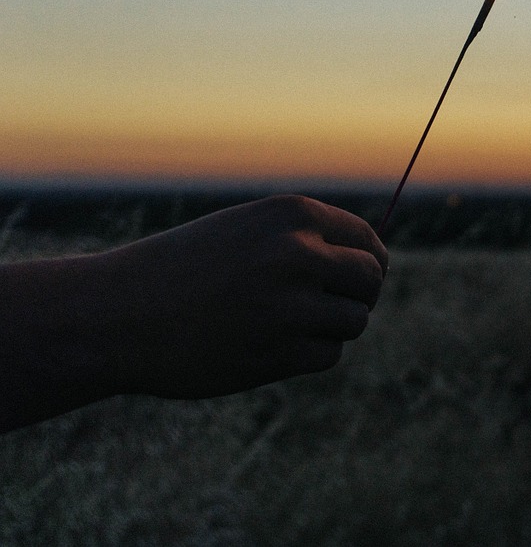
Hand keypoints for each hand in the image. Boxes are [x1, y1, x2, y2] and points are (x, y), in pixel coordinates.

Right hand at [100, 195, 387, 398]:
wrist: (117, 315)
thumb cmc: (182, 270)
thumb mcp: (245, 232)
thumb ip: (304, 239)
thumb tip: (373, 262)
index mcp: (291, 216)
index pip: (367, 239)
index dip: (370, 261)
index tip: (361, 277)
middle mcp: (298, 254)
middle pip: (371, 279)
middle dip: (360, 295)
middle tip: (331, 307)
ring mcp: (291, 305)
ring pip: (355, 320)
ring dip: (333, 328)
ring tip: (290, 327)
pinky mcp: (280, 352)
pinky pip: (328, 355)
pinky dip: (310, 355)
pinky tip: (273, 348)